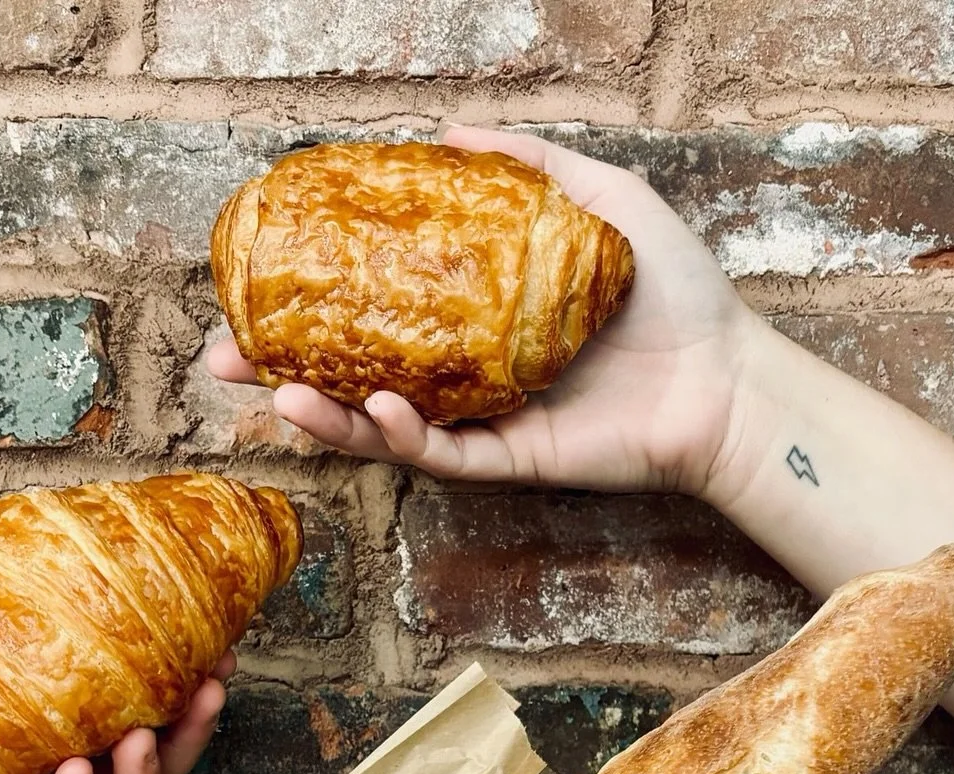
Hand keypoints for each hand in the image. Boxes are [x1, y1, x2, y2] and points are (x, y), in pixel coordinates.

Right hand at [207, 124, 761, 497]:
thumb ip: (528, 164)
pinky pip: (444, 455)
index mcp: (472, 316)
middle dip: (286, 372)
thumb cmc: (675, 293)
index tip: (260, 281)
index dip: (315, 301)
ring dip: (328, 417)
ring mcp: (484, 421)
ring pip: (386, 427)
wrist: (727, 376)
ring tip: (277, 394)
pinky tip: (379, 412)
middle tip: (225, 358)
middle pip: (358, 375)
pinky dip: (407, 438)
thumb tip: (445, 130)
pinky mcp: (512, 462)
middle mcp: (466, 372)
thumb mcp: (600, 198)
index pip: (378, 310)